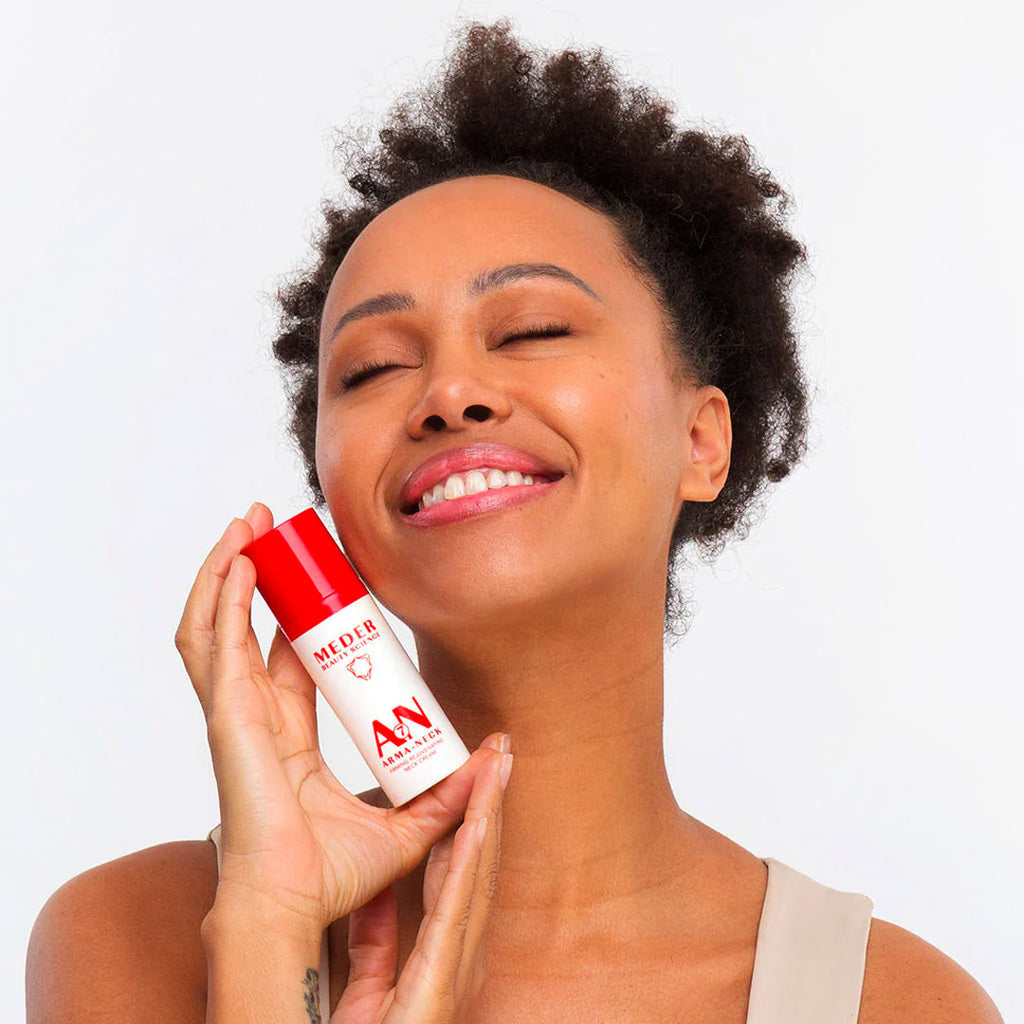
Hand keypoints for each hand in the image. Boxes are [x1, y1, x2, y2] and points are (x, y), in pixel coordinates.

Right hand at [175, 501, 510, 934]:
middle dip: (256, 575)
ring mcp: (234, 711)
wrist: (296, 904)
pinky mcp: (227, 712)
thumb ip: (451, 792)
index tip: (327, 577)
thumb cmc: (334, 875)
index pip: (291, 657)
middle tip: (273, 530)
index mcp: (286, 734)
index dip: (302, 614)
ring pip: (217, 626)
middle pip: (248, 627)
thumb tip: (498, 755)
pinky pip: (214, 643)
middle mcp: (254, 715)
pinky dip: (219, 597)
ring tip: (247, 524)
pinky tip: (236, 559)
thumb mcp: (410, 824)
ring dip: (227, 571)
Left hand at [333, 730, 511, 1023]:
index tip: (481, 771)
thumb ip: (376, 940)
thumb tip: (374, 898)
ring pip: (478, 876)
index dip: (476, 816)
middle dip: (491, 802)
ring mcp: (458, 968)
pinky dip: (469, 864)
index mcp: (448, 951)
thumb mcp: (373, 985)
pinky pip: (457, 912)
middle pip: (482, 862)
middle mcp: (462, 955)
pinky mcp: (441, 981)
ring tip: (495, 767)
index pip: (465, 869)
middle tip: (500, 750)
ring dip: (488, 817)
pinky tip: (475, 826)